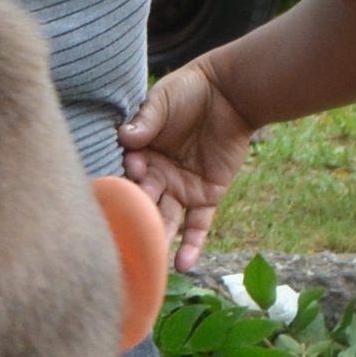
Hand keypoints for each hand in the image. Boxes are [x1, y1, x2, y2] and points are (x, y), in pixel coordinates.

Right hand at [116, 57, 258, 268]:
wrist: (229, 92)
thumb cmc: (189, 91)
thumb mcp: (164, 100)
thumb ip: (147, 120)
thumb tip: (126, 137)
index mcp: (140, 156)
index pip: (129, 175)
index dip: (131, 179)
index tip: (135, 173)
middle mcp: (156, 177)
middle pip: (145, 204)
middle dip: (141, 219)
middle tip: (134, 237)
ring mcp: (181, 189)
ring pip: (168, 220)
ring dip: (161, 239)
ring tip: (154, 261)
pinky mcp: (206, 196)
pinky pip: (198, 225)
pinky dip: (192, 244)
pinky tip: (183, 265)